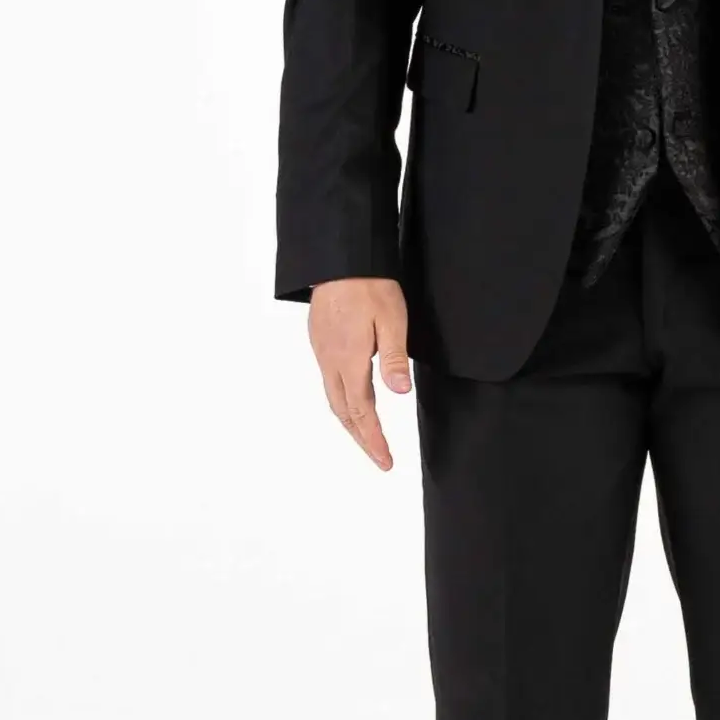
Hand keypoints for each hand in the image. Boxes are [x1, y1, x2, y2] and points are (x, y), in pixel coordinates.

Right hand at [308, 277, 410, 470]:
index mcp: (349, 360)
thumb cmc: (369, 285)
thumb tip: (399, 393)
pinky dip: (341, 402)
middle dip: (361, 438)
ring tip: (366, 438)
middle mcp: (330, 361)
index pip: (361, 412)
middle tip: (379, 458)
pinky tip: (351, 401)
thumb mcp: (392, 320)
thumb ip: (394, 358)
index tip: (385, 461)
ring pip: (333, 399)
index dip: (373, 440)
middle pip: (343, 412)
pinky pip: (328, 382)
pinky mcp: (320, 342)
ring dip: (350, 422)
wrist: (338, 258)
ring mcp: (322, 352)